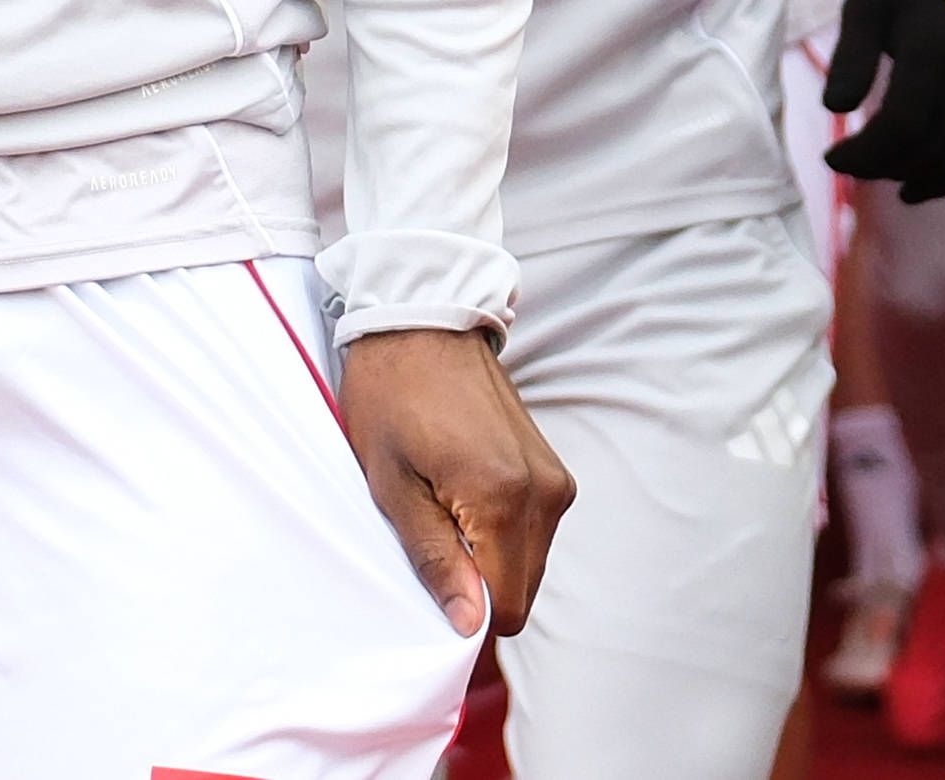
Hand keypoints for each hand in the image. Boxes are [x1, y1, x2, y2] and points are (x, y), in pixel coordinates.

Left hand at [338, 325, 572, 636]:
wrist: (419, 321)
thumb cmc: (391, 396)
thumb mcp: (390, 483)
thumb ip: (434, 558)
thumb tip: (468, 622)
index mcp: (503, 499)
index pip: (507, 605)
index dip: (470, 609)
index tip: (433, 578)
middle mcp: (544, 492)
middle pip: (524, 587)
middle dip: (479, 579)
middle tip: (429, 530)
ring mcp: (554, 478)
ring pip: (530, 559)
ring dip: (489, 551)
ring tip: (441, 501)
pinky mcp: (552, 467)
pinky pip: (534, 527)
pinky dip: (501, 527)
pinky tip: (461, 489)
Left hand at [824, 0, 944, 201]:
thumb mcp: (864, 6)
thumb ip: (851, 57)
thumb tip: (833, 109)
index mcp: (936, 53)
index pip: (902, 126)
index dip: (865, 153)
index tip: (829, 157)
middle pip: (927, 148)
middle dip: (880, 166)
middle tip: (842, 163)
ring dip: (912, 175)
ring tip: (872, 172)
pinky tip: (914, 188)